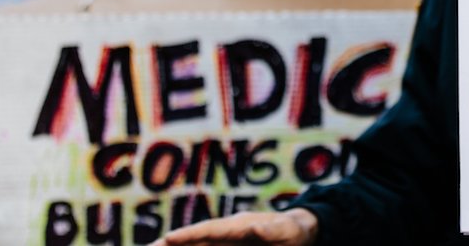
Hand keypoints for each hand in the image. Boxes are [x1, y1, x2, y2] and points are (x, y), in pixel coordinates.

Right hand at [153, 209, 317, 245]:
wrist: (300, 231)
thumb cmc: (294, 230)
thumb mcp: (288, 229)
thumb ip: (272, 229)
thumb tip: (256, 226)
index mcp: (240, 225)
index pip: (211, 229)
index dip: (190, 234)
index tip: (169, 238)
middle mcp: (228, 232)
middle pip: (195, 239)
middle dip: (171, 243)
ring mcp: (226, 241)